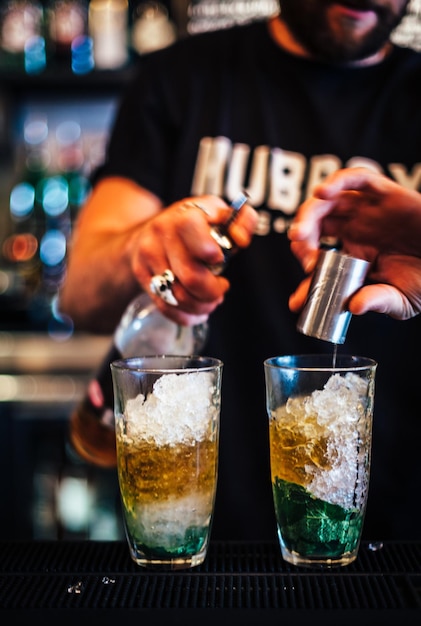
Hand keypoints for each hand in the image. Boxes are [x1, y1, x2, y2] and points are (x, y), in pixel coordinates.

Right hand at [129, 194, 256, 324]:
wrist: (154, 229)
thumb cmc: (197, 226)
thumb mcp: (222, 215)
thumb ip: (243, 220)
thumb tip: (240, 239)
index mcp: (186, 214)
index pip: (190, 229)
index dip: (208, 250)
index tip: (219, 260)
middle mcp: (163, 232)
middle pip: (190, 276)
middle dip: (212, 291)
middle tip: (220, 289)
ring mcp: (149, 254)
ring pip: (177, 296)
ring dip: (200, 306)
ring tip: (210, 301)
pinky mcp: (141, 273)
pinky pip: (164, 305)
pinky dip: (185, 316)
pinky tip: (196, 312)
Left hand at [288, 168, 420, 319]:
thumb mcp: (401, 299)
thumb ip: (377, 301)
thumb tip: (355, 307)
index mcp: (354, 254)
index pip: (320, 260)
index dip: (306, 278)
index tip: (298, 300)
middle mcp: (356, 229)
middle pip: (316, 224)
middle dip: (300, 237)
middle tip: (299, 251)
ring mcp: (368, 210)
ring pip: (329, 201)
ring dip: (309, 212)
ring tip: (300, 232)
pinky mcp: (385, 192)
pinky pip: (357, 178)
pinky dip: (338, 181)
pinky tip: (323, 193)